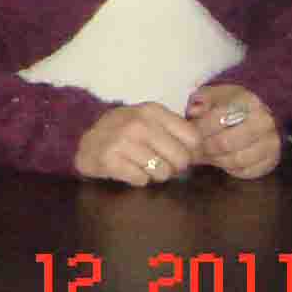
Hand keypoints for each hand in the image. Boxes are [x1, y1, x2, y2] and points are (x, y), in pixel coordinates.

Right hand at [73, 102, 202, 187]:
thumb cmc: (126, 133)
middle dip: (174, 167)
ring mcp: (122, 140)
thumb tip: (202, 151)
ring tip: (142, 165)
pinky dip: (137, 179)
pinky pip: (141, 180)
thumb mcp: (150, 121)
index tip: (177, 152)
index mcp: (152, 110)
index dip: (190, 151)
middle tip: (160, 163)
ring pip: (163, 173)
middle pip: (181, 159)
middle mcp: (138, 123)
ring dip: (155, 174)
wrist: (88, 142)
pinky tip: (128, 169)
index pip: (193, 138)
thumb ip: (175, 130)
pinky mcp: (110, 159)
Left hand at [188, 84, 280, 178]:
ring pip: (236, 160)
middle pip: (225, 143)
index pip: (217, 119)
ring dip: (216, 160)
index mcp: (249, 102)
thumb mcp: (217, 93)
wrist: (261, 111)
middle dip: (205, 148)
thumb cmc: (232, 103)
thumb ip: (202, 100)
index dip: (199, 129)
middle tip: (193, 150)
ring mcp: (271, 143)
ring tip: (205, 155)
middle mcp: (264, 123)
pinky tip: (221, 160)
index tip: (188, 133)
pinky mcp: (272, 160)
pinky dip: (230, 169)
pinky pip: (247, 171)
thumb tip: (193, 112)